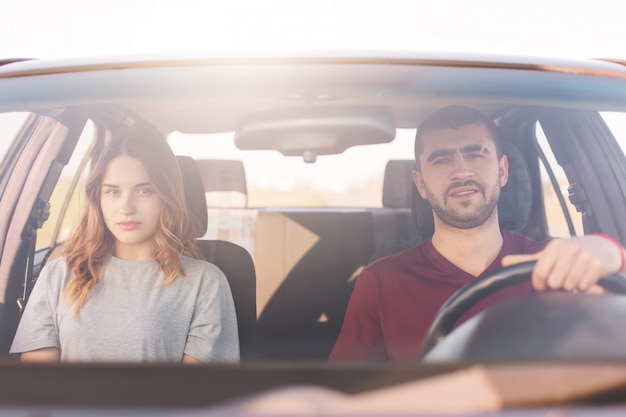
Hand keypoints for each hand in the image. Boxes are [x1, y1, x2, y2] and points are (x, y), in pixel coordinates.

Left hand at [501, 235, 623, 292]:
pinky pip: (584, 287)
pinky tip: (583, 278)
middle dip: (556, 286)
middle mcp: (569, 249)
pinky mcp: (598, 266)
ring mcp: (585, 257)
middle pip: (554, 283)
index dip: (539, 284)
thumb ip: (526, 260)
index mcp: (554, 246)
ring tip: (572, 277)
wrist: (601, 248)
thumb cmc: (569, 252)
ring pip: (569, 286)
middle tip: (560, 279)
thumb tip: (503, 262)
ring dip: (570, 287)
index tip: (543, 285)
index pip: (539, 273)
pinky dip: (583, 287)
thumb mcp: (548, 253)